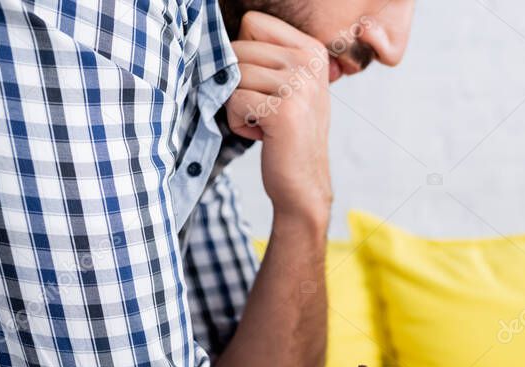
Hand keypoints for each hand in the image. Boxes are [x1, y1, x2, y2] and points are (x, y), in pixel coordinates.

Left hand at [225, 11, 332, 229]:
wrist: (303, 184)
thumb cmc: (286, 134)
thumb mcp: (286, 85)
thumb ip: (264, 55)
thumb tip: (212, 31)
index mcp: (312, 50)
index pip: (252, 23)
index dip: (244, 54)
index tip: (265, 85)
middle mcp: (310, 63)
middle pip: (238, 48)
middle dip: (238, 83)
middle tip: (264, 109)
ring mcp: (300, 86)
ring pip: (233, 75)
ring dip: (237, 104)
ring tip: (264, 124)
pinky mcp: (284, 111)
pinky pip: (234, 100)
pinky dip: (238, 123)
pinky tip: (262, 136)